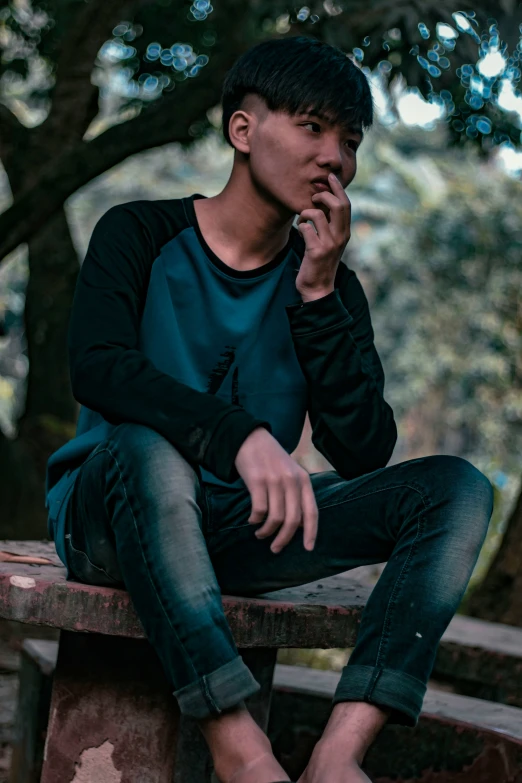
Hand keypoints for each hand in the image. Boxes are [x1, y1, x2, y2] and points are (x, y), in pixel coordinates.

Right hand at [234, 427, 317, 553]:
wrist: (250, 438)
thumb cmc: (271, 459)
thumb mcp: (290, 472)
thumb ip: (297, 494)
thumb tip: (298, 525)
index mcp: (304, 480)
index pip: (312, 512)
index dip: (311, 533)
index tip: (308, 548)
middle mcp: (292, 481)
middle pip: (293, 520)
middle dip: (284, 539)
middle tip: (275, 548)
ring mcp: (275, 480)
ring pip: (275, 518)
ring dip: (266, 531)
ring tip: (260, 534)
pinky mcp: (257, 480)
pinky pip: (259, 510)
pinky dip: (255, 520)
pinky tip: (252, 520)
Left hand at [295, 172, 350, 299]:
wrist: (318, 288)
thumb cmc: (320, 263)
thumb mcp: (330, 242)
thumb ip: (330, 225)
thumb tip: (324, 203)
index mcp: (345, 233)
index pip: (346, 204)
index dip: (338, 188)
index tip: (330, 177)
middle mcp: (341, 237)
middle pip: (338, 205)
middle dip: (324, 195)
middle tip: (313, 197)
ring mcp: (329, 244)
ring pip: (317, 214)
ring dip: (305, 213)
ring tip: (303, 220)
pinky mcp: (316, 251)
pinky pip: (305, 228)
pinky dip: (300, 226)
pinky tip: (300, 231)